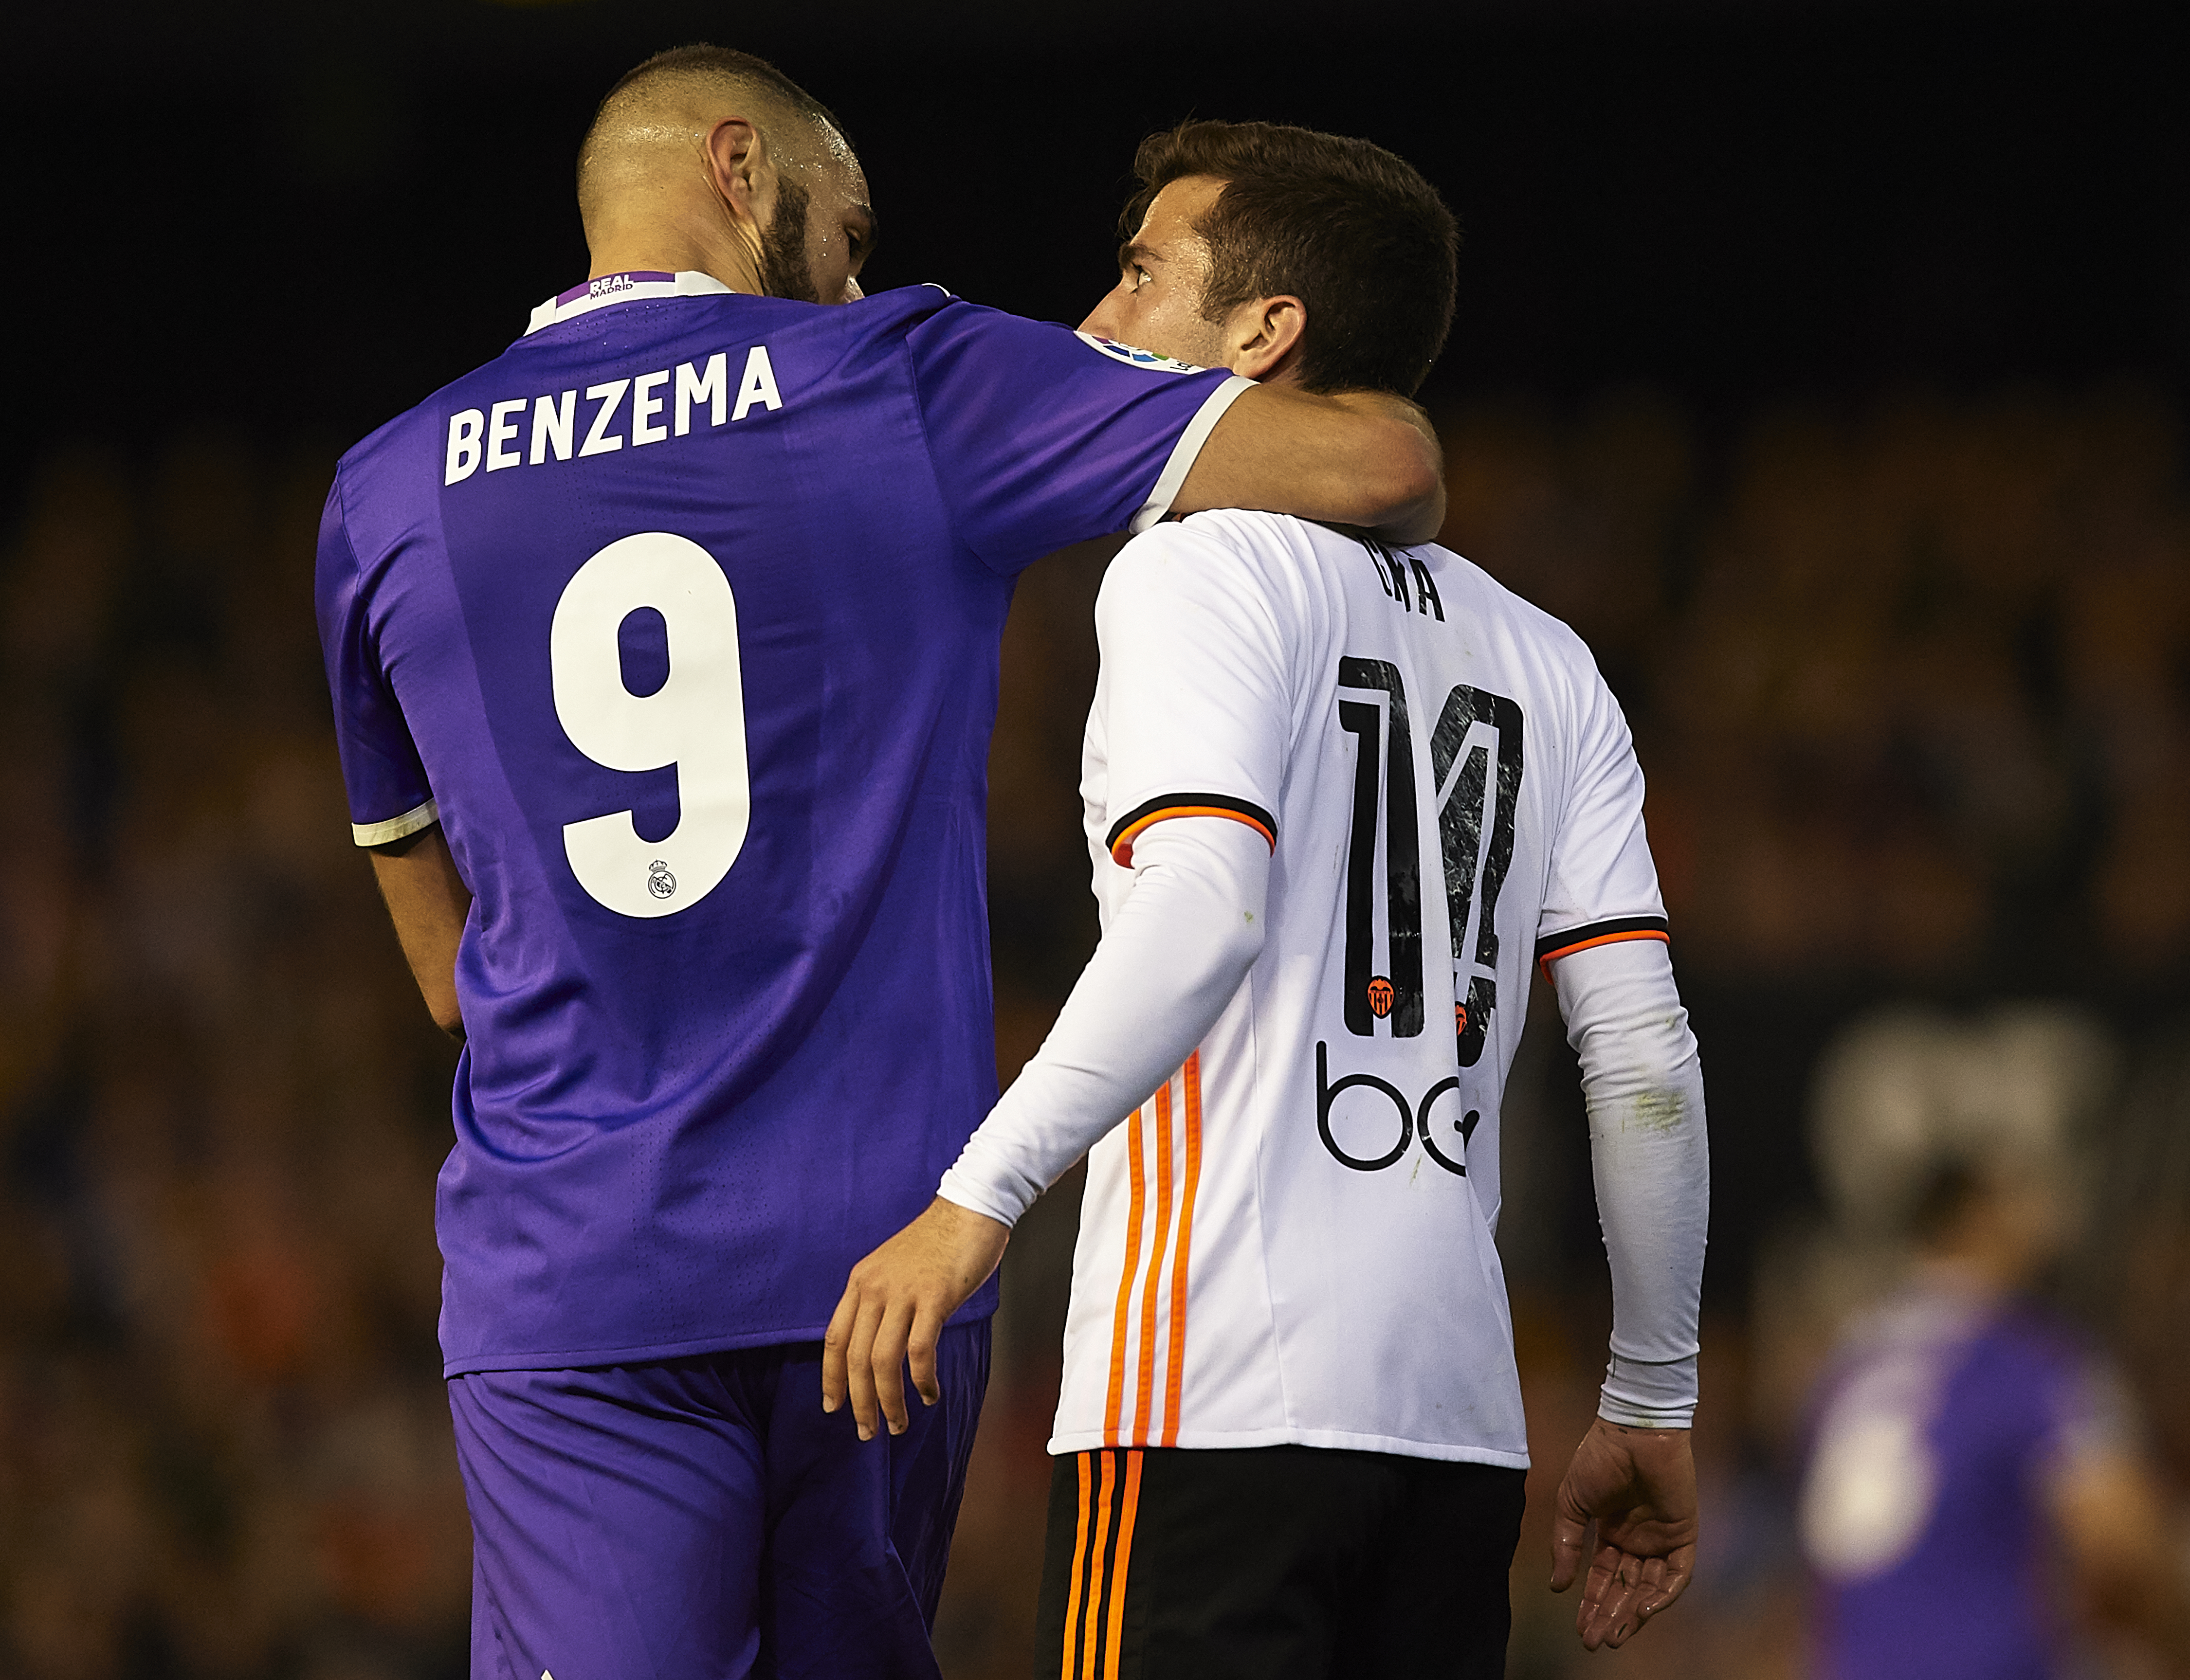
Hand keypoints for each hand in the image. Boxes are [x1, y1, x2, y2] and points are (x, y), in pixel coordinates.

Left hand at [822, 1197, 1009, 1440]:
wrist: (971, 1209)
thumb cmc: (938, 1242)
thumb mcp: (895, 1268)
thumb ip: (882, 1301)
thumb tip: (876, 1344)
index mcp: (861, 1282)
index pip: (834, 1339)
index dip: (831, 1378)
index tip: (833, 1407)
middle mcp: (874, 1288)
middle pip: (855, 1358)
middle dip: (860, 1403)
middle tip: (868, 1432)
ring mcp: (903, 1293)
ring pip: (883, 1361)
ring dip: (889, 1401)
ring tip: (899, 1424)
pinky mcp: (933, 1298)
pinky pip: (919, 1351)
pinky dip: (922, 1380)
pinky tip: (930, 1394)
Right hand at [1549, 1419, 1698, 1649]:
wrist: (1633, 1432)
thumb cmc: (1599, 1459)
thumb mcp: (1572, 1503)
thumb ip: (1566, 1544)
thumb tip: (1557, 1587)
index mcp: (1612, 1531)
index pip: (1602, 1576)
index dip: (1591, 1603)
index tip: (1580, 1630)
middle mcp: (1638, 1540)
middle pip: (1625, 1588)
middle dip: (1610, 1616)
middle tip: (1596, 1642)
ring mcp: (1662, 1539)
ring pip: (1649, 1588)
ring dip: (1634, 1614)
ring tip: (1616, 1635)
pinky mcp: (1684, 1535)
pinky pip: (1677, 1575)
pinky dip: (1663, 1595)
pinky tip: (1644, 1610)